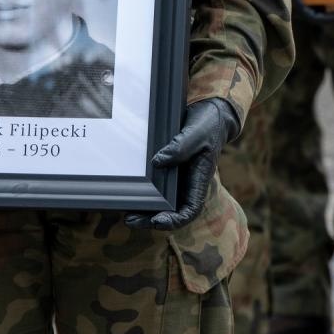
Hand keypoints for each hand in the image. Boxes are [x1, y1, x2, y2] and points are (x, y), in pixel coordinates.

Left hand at [125, 98, 238, 230]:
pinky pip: (154, 185)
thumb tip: (156, 162)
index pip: (190, 210)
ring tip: (124, 211)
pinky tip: (128, 192)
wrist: (209, 113)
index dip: (174, 220)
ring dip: (144, 209)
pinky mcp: (167, 169)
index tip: (157, 221)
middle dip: (150, 220)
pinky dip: (143, 192)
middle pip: (170, 211)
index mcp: (200, 181)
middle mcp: (187, 184)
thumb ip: (180, 147)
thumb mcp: (197, 133)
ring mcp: (176, 178)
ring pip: (160, 201)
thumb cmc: (208, 124)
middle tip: (130, 219)